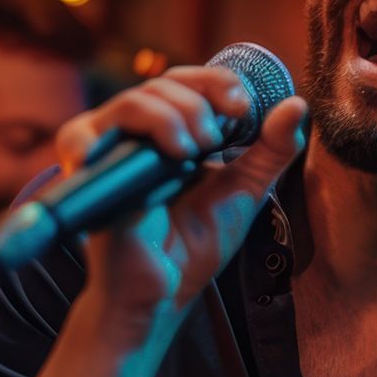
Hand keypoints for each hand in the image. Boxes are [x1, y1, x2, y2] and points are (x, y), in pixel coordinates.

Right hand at [54, 66, 307, 342]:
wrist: (165, 293)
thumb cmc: (196, 245)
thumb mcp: (246, 191)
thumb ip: (271, 150)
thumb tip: (296, 104)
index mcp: (177, 133)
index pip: (191, 82)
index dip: (217, 82)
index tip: (243, 107)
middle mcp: (142, 136)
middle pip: (163, 83)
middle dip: (197, 101)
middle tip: (215, 140)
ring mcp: (114, 152)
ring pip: (131, 102)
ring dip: (168, 116)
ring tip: (190, 153)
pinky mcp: (88, 175)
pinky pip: (81, 134)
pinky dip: (108, 135)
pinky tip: (149, 158)